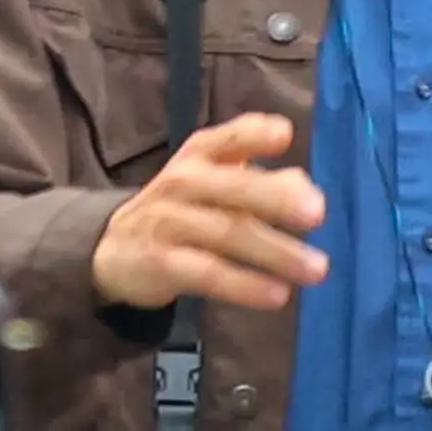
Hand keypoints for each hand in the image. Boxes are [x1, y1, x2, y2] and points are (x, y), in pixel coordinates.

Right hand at [92, 113, 329, 312]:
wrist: (112, 248)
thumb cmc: (182, 208)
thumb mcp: (213, 184)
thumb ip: (261, 180)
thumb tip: (306, 187)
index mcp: (199, 156)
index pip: (226, 137)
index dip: (254, 134)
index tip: (285, 135)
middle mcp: (182, 182)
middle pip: (233, 188)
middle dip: (277, 198)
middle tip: (319, 214)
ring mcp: (169, 223)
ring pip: (227, 234)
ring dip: (275, 252)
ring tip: (316, 269)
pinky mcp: (161, 263)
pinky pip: (209, 274)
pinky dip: (245, 285)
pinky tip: (277, 295)